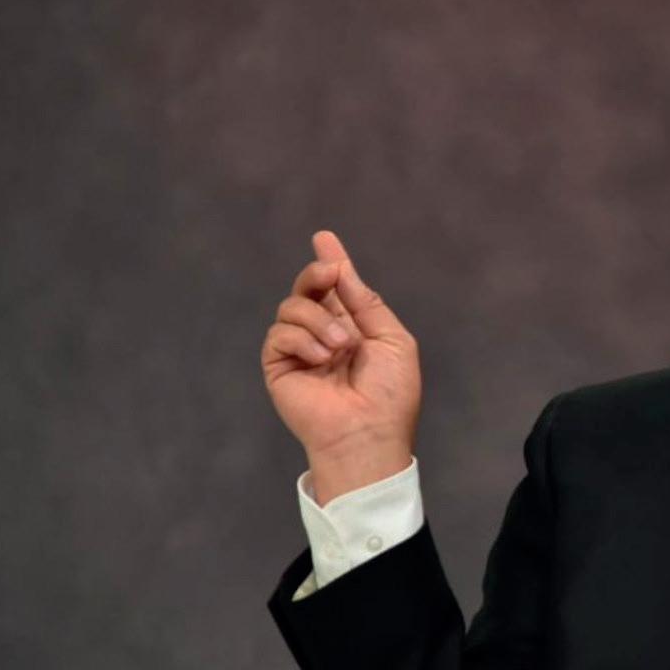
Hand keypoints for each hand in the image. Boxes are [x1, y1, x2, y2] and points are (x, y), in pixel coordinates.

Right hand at [262, 231, 420, 503]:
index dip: (332, 263)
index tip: (325, 238)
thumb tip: (343, 270)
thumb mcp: (391, 339)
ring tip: (340, 347)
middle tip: (329, 274)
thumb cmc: (390, 393)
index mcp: (355, 329)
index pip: (337, 289)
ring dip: (319, 320)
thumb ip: (366, 303)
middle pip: (308, 289)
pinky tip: (322, 358)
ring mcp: (300, 351)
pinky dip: (302, 339)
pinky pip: (279, 334)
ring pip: (292, 307)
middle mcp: (325, 335)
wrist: (368, 432)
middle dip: (317, 275)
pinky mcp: (279, 367)